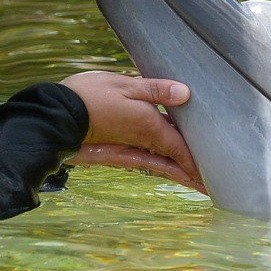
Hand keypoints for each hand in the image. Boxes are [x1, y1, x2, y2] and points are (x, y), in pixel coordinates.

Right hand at [60, 70, 203, 192]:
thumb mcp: (124, 85)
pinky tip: (163, 167)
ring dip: (178, 174)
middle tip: (211, 186)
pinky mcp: (114, 152)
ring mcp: (127, 150)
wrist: (54, 117)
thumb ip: (155, 89)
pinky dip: (159, 167)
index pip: (181, 148)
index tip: (216, 172)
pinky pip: (144, 162)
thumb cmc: (89, 96)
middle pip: (173, 161)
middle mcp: (141, 143)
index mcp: (149, 127)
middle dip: (192, 173)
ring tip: (195, 183)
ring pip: (159, 164)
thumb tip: (186, 93)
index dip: (198, 161)